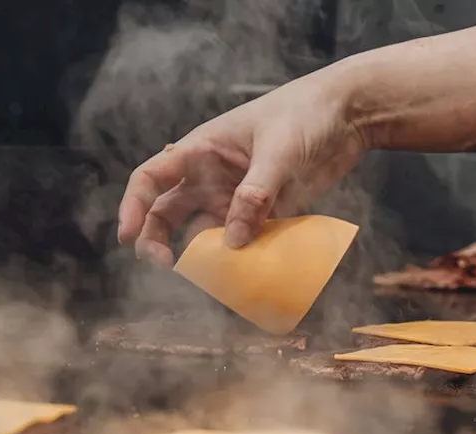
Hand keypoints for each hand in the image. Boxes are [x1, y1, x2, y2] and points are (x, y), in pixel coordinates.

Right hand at [118, 72, 365, 264]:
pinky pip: (241, 241)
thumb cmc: (305, 115)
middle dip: (157, 239)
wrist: (347, 115)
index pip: (151, 178)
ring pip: (202, 232)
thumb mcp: (279, 150)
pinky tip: (241, 275)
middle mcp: (210, 176)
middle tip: (165, 265)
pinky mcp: (264, 212)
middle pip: (168, 212)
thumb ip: (256, 193)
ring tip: (206, 276)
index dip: (133, 206)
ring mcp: (236, 197)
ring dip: (199, 255)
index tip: (128, 235)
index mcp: (201, 149)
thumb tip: (234, 241)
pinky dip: (237, 259)